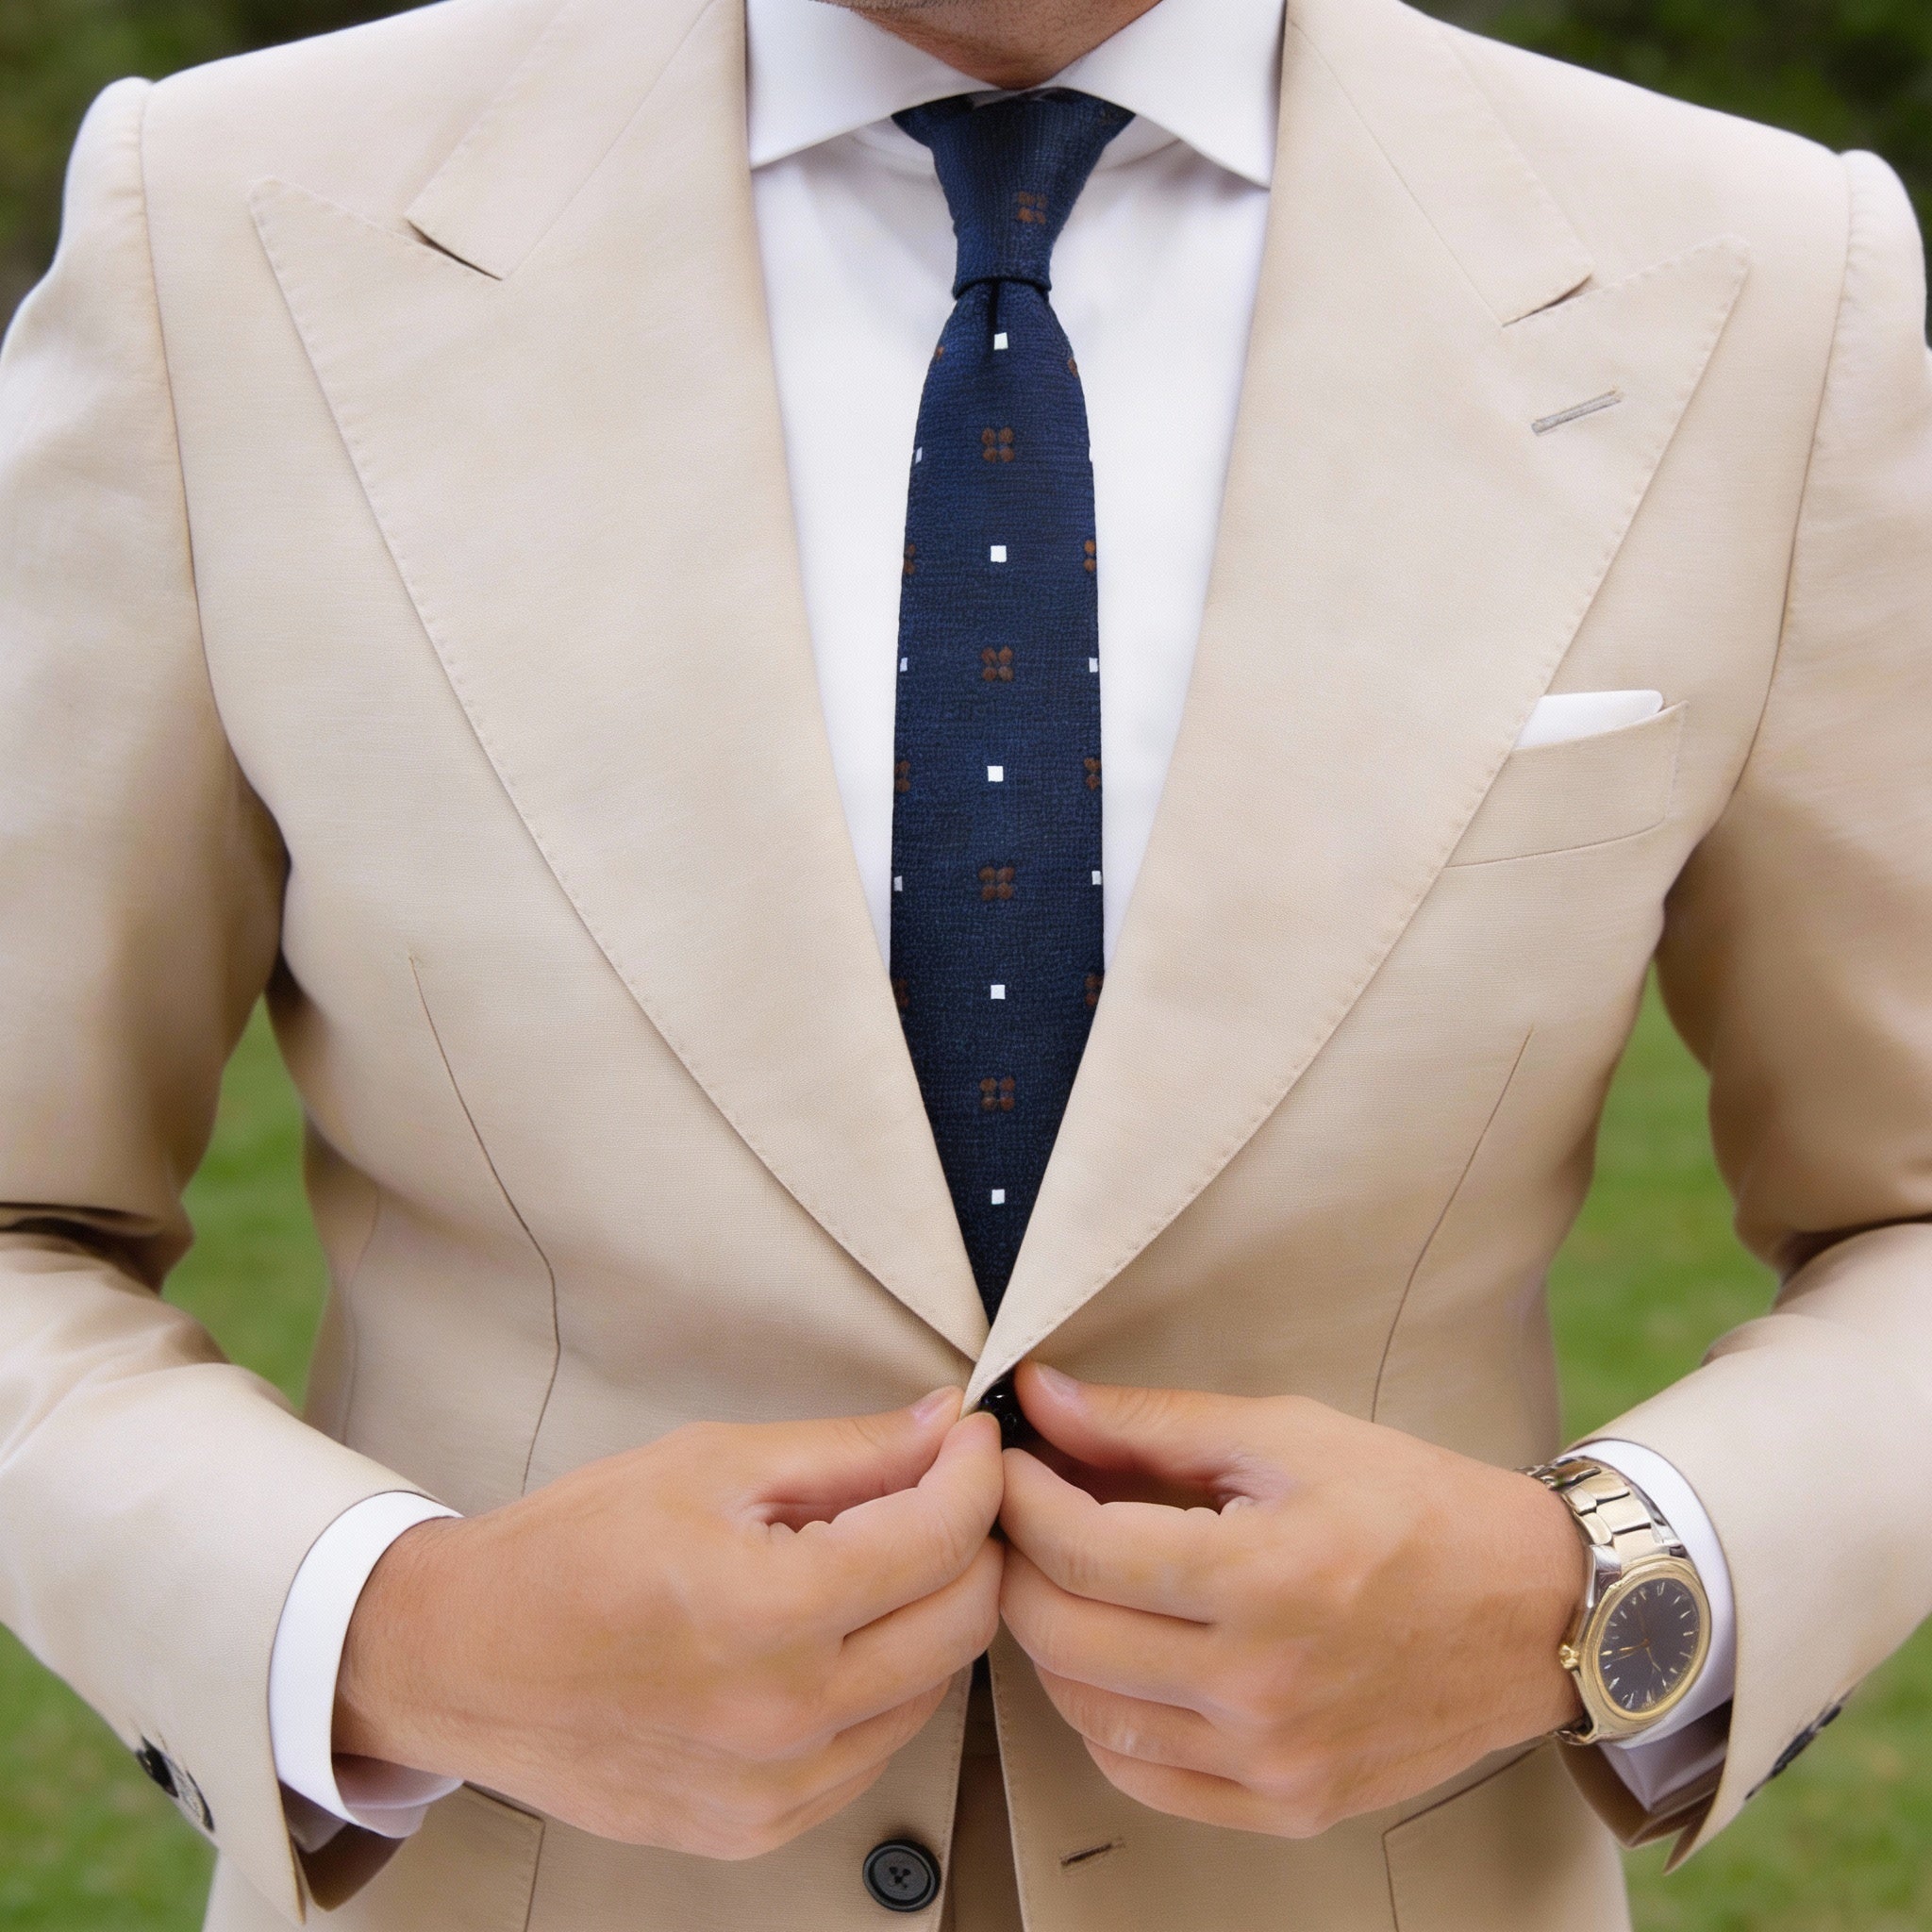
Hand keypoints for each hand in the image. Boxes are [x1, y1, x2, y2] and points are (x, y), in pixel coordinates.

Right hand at [335, 1390, 1002, 1857]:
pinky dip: (883, 1687)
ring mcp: (773, 1790)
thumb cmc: (570, 1553)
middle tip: (942, 1492)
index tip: (972, 1442)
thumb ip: (847, 1451)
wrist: (463, 1661)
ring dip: (931, 1617)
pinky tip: (836, 1637)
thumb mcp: (710, 1465)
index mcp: (769, 1612)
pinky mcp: (758, 1829)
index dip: (977, 1473)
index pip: (941, 1539)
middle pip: (962, 1622)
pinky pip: (874, 1753)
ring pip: (932, 1692)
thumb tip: (945, 1427)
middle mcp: (783, 1718)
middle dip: (973, 1542)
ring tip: (879, 1560)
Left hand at [996, 1364, 1583, 1836]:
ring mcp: (1273, 1759)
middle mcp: (1263, 1684)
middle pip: (1064, 1636)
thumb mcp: (1287, 1436)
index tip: (1009, 1462)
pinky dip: (1104, 1718)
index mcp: (1265, 1577)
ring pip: (1087, 1714)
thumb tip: (1043, 1398)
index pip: (1081, 1550)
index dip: (1020, 1497)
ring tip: (1068, 1580)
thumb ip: (1151, 1422)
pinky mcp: (1286, 1805)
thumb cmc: (1417, 1508)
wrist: (1534, 1612)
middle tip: (1023, 1516)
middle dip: (1019, 1564)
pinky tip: (1118, 1658)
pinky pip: (1143, 1778)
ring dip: (1052, 1641)